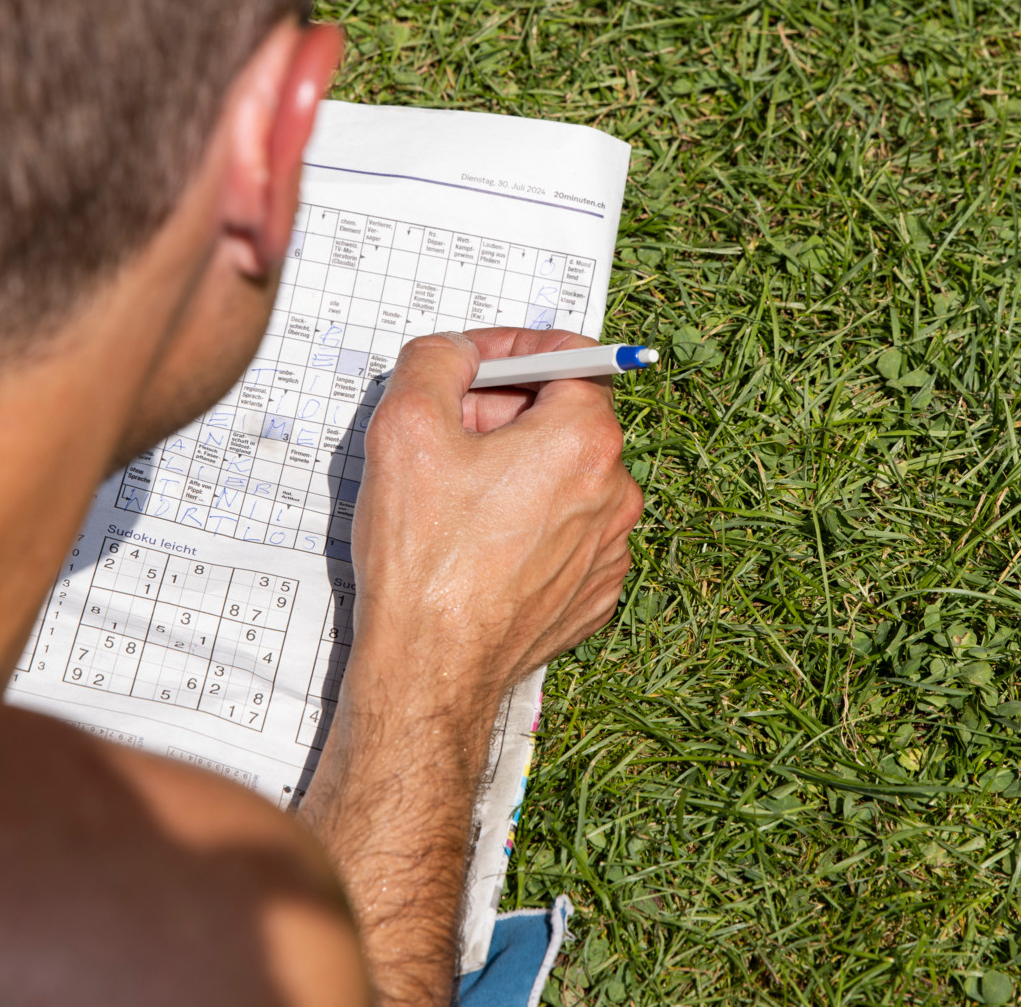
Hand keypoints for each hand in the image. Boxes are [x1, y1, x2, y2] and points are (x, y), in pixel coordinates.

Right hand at [347, 328, 643, 709]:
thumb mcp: (405, 426)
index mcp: (585, 440)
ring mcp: (609, 550)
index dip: (512, 351)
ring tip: (455, 500)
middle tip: (446, 436)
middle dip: (504, 415)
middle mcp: (614, 492)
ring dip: (515, 472)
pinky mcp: (592, 594)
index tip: (472, 366)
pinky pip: (564, 536)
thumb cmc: (422, 558)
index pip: (570, 356)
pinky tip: (477, 545)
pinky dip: (527, 527)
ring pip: (563, 480)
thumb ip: (436, 360)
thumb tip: (457, 352)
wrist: (431, 670)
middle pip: (564, 420)